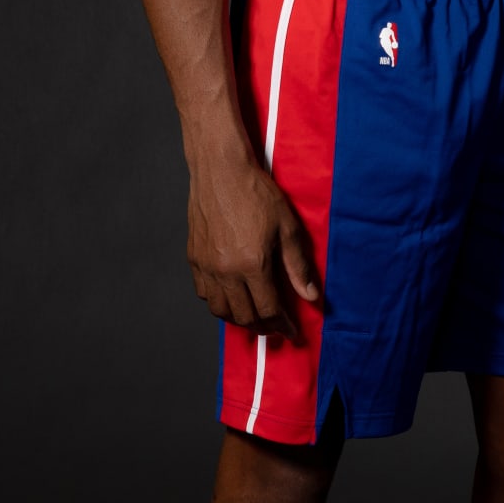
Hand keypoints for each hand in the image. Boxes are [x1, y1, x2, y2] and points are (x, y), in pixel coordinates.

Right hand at [187, 152, 320, 340]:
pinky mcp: (194, 258)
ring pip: (220, 310)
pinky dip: (218, 302)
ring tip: (254, 315)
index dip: (282, 325)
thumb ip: (297, 266)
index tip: (291, 332)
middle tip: (275, 325)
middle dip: (262, 326)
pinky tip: (232, 296)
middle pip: (243, 316)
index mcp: (252, 265)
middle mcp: (225, 271)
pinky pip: (204, 293)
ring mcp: (206, 266)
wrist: (221, 170)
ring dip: (238, 318)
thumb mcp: (287, 228)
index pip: (268, 310)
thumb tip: (309, 296)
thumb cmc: (257, 194)